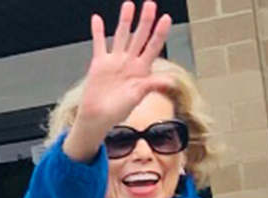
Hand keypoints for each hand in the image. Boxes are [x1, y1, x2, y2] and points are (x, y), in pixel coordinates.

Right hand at [64, 1, 173, 161]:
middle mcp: (129, 62)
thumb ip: (152, 85)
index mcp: (141, 69)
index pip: (153, 46)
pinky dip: (97, 32)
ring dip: (125, 21)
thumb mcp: (138, 97)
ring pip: (121, 36)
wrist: (97, 117)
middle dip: (145, 21)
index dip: (160, 32)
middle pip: (139, 36)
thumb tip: (169, 81)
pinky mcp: (99, 63)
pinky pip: (99, 44)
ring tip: (129, 5)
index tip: (165, 18)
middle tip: (150, 5)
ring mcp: (114, 61)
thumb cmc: (118, 110)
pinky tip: (97, 19)